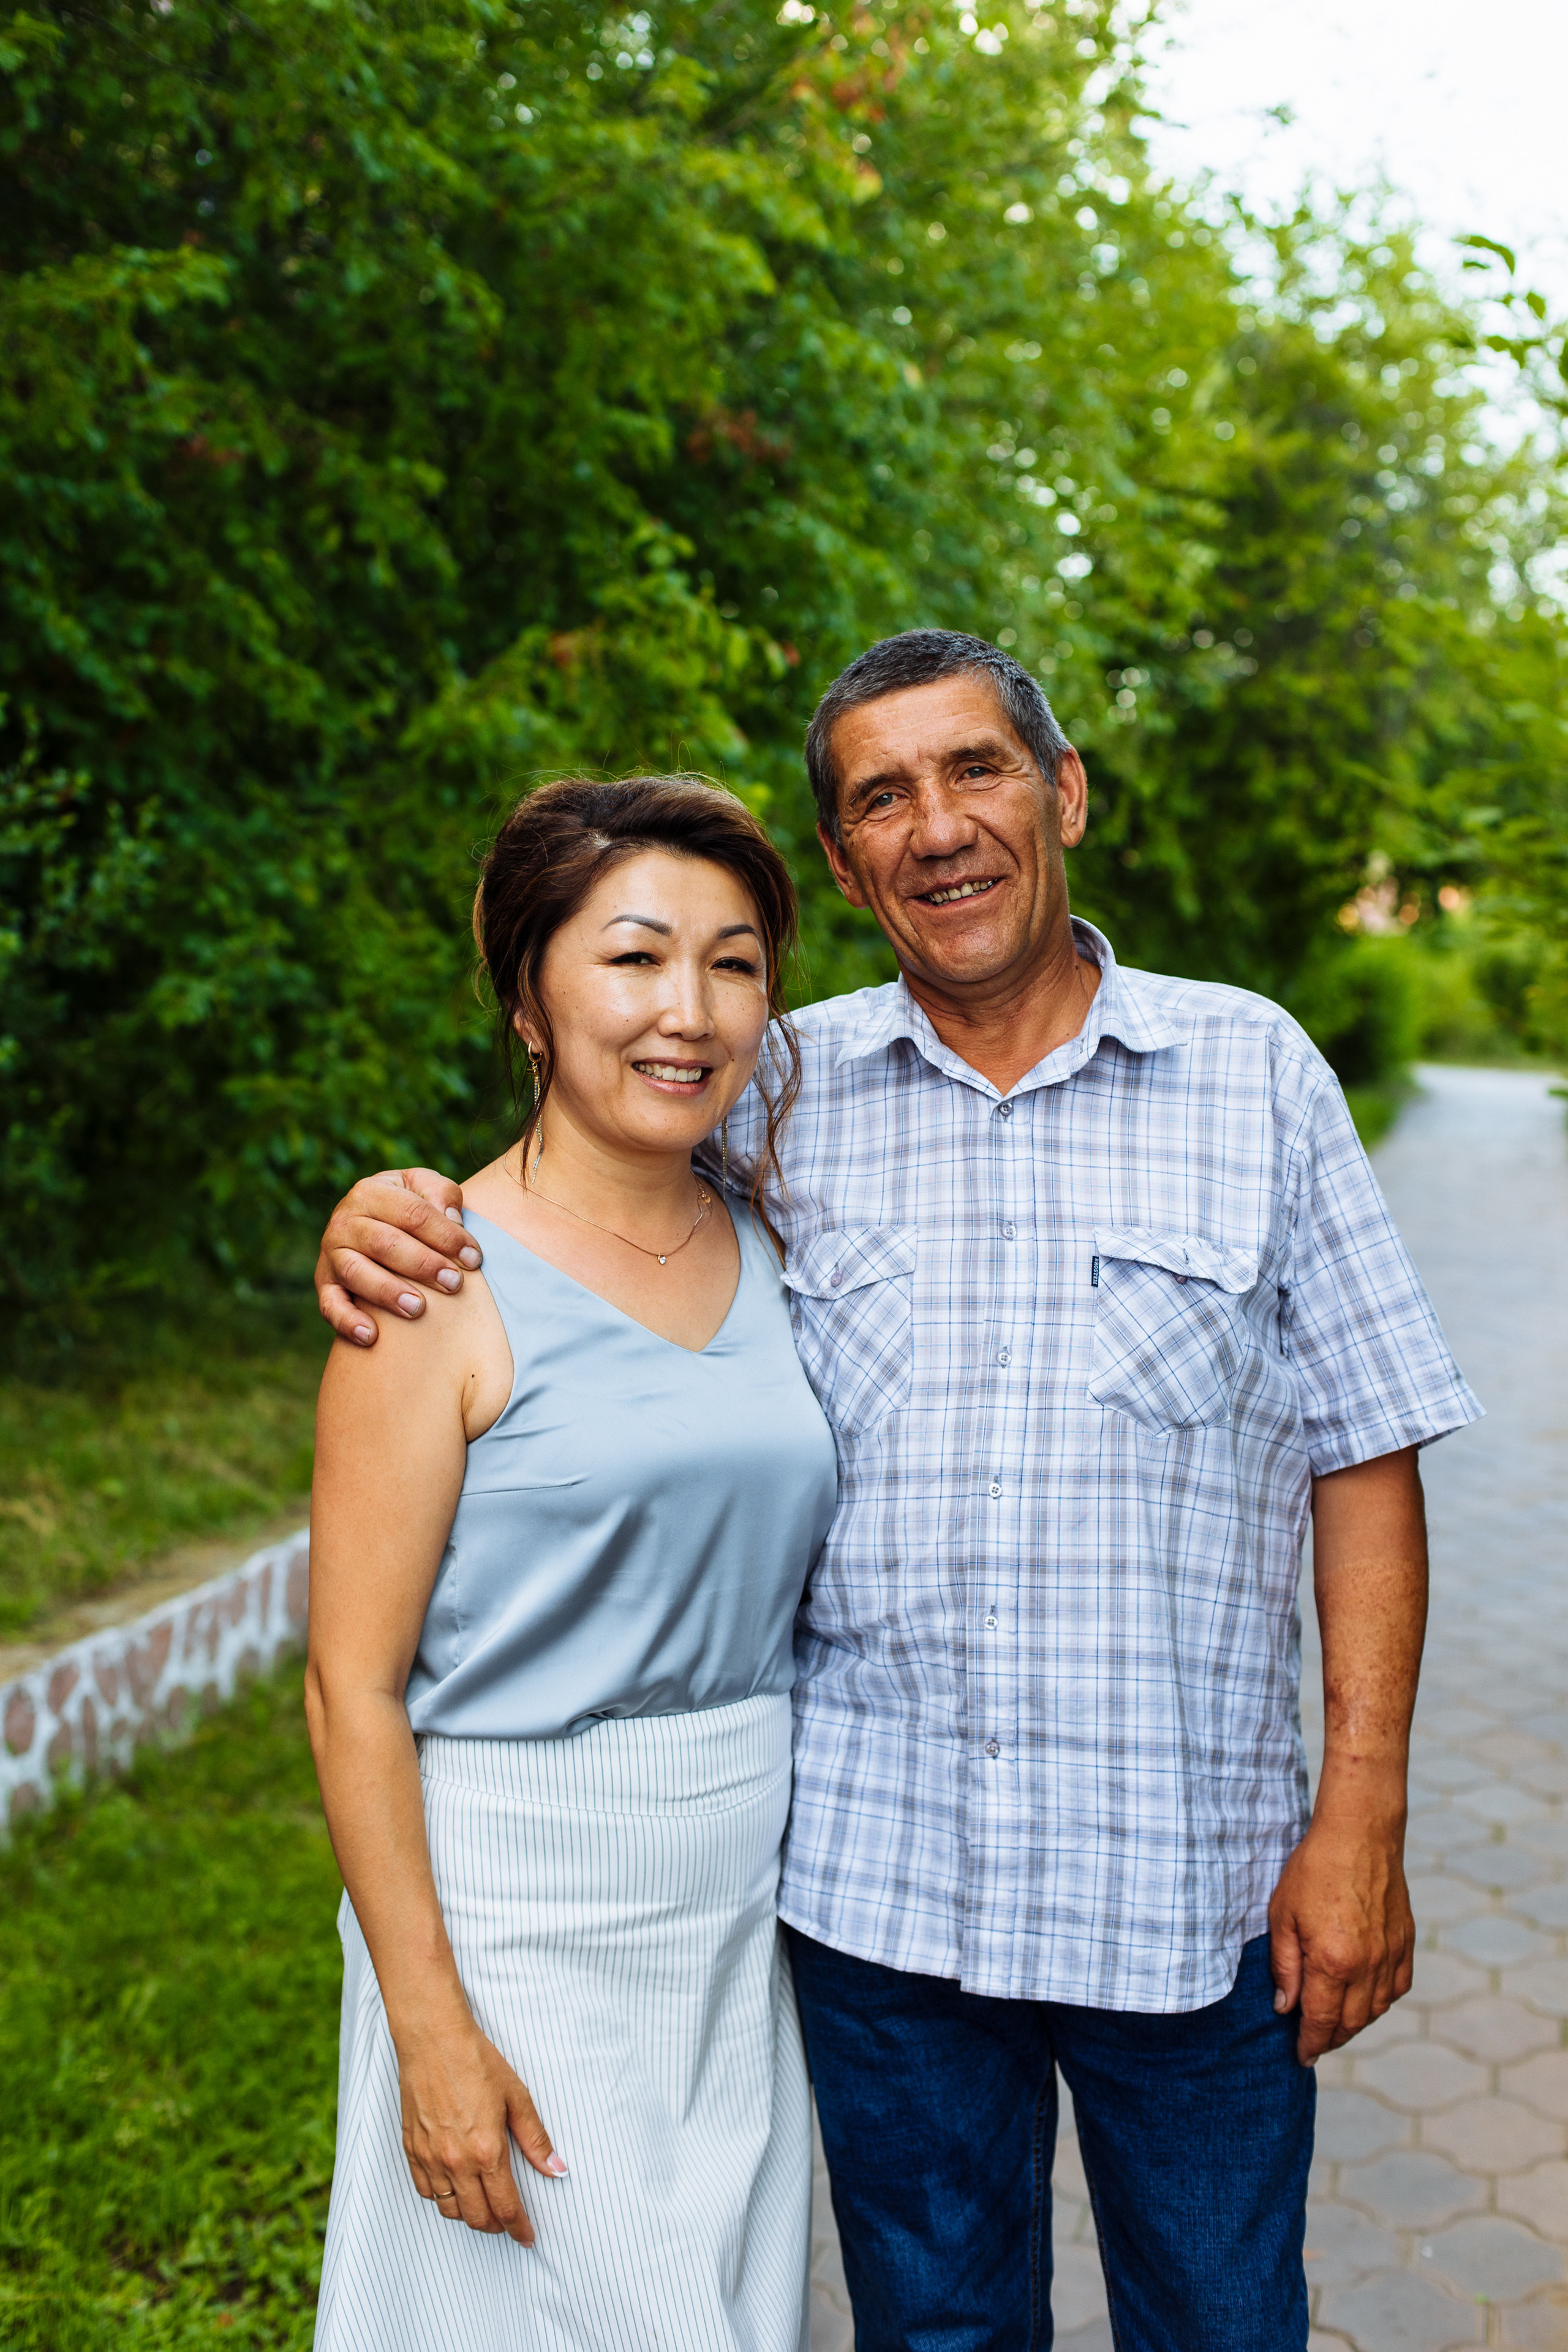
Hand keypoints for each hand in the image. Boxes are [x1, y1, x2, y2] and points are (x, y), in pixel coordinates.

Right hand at [314, 1168, 478, 1345]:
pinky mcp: (324, 1285)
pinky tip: (371, 1336)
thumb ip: (441, 1194)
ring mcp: (331, 1254)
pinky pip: (330, 1305)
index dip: (446, 1235)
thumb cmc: (408, 1208)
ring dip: (388, 1292)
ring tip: (418, 1309)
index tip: (474, 1258)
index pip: (412, 1213)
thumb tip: (452, 1219)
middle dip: (423, 1265)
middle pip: (385, 1243)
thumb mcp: (423, 1187)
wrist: (370, 1223)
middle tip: (454, 1283)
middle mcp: (345, 1221)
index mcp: (370, 1192)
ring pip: (357, 1272)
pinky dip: (347, 1321)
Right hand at [398, 2016, 566, 2244]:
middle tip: (508, 2223)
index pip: (506, 2206)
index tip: (528, 2237)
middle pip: (477, 2216)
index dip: (519, 2227)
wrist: (433, 2039)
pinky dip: (441, 2199)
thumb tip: (557, 2169)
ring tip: (483, 2207)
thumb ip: (536, 2139)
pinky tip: (453, 2190)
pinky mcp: (411, 2150)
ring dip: (468, 2215)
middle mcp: (456, 2162)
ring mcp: (430, 2158)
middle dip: (496, 2226)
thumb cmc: (476, 2062)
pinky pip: (425, 2191)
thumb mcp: (517, 2097)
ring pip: (449, 2209)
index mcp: (487, 2150)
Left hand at [1267, 1795, 1414, 2064]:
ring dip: (1355, 2024)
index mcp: (1333, 1962)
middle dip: (1331, 2039)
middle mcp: (1367, 1967)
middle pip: (1351, 2023)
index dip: (1310, 2043)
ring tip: (1335, 2025)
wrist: (1360, 1835)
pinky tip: (1364, 1998)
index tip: (1301, 2056)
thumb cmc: (1313, 1870)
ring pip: (1375, 2010)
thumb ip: (1284, 1966)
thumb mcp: (1282, 1915)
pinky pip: (1396, 1988)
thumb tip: (1286, 2008)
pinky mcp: (1406, 1944)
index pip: (1322, 2021)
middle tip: (1314, 2044)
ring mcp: (1390, 1956)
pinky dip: (1379, 2001)